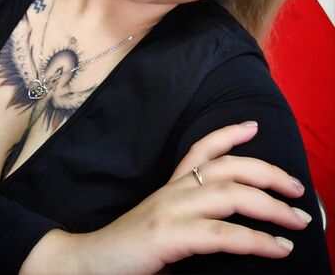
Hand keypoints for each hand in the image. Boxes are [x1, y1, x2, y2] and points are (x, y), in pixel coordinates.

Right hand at [74, 121, 310, 274]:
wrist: (89, 262)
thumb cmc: (130, 248)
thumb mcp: (162, 221)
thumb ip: (189, 215)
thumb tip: (228, 222)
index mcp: (171, 186)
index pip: (201, 148)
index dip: (229, 134)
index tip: (253, 125)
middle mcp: (173, 191)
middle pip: (227, 168)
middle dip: (267, 172)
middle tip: (297, 186)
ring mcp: (171, 210)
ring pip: (230, 195)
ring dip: (271, 206)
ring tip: (298, 219)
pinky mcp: (169, 236)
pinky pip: (221, 233)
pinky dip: (255, 240)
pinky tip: (277, 248)